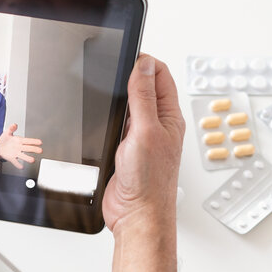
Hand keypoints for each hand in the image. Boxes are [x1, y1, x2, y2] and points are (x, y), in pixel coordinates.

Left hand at [0, 124, 42, 168]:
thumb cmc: (5, 140)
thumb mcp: (7, 132)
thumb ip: (11, 129)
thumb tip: (14, 124)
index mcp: (19, 140)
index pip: (28, 140)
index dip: (34, 141)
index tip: (40, 142)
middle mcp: (19, 147)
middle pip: (28, 148)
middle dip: (35, 149)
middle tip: (40, 150)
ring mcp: (16, 153)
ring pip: (23, 156)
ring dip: (28, 158)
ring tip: (32, 160)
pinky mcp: (11, 158)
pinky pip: (15, 162)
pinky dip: (18, 164)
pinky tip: (21, 167)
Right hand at [102, 54, 185, 234]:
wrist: (137, 215)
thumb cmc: (149, 182)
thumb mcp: (145, 131)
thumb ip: (144, 97)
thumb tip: (143, 65)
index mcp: (169, 116)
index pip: (160, 75)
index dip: (143, 61)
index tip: (125, 55)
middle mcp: (157, 125)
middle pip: (144, 87)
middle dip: (129, 75)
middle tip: (113, 68)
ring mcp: (140, 137)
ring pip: (128, 106)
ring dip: (119, 98)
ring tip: (109, 90)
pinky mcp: (124, 150)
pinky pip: (116, 126)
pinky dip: (108, 118)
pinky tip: (102, 118)